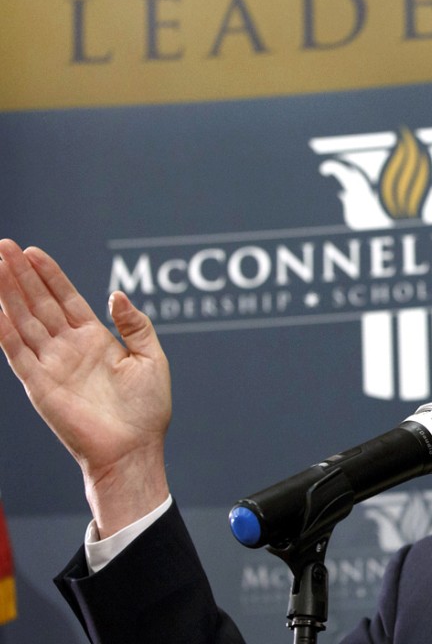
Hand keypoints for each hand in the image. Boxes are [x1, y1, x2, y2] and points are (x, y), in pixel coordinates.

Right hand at [0, 239, 171, 536]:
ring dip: (8, 294)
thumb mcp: (152, 358)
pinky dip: (4, 331)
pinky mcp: (40, 386)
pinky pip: (17, 353)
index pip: (66, 299)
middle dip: (21, 275)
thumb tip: (115, 293)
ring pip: (24, 321)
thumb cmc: (147, 410)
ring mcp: (52, 365)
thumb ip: (136, 324)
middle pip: (39, 303)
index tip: (33, 251)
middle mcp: (69, 348)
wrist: (134, 449)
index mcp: (95, 339)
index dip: (50, 275)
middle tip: (4, 246)